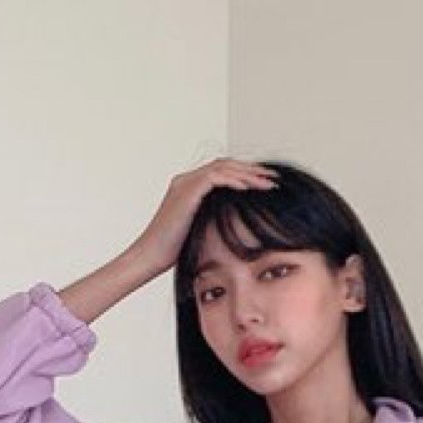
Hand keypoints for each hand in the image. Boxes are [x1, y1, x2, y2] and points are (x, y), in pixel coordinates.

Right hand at [130, 157, 279, 279]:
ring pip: (222, 168)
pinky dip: (233, 180)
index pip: (223, 172)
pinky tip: (249, 188)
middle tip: (273, 178)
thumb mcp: (200, 231)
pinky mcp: (185, 191)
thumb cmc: (173, 252)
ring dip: (247, 174)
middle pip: (225, 165)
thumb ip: (214, 220)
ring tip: (267, 182)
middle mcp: (186, 180)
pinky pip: (214, 178)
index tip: (265, 184)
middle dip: (251, 170)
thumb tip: (238, 227)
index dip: (245, 175)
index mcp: (189, 188)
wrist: (150, 257)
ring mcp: (184, 183)